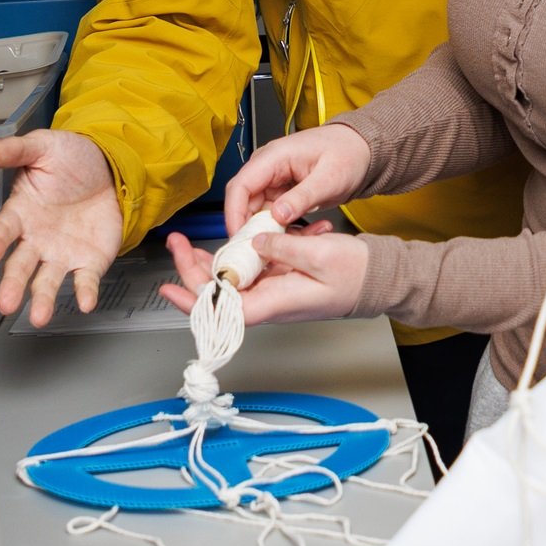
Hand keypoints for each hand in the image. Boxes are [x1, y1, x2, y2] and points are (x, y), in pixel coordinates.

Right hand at [0, 129, 124, 327]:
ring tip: (39, 318)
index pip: (3, 230)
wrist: (110, 166)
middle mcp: (36, 239)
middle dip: (12, 284)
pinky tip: (86, 303)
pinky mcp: (88, 260)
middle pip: (20, 265)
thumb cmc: (70, 158)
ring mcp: (61, 253)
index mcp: (21, 212)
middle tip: (6, 304)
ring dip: (43, 299)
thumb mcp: (43, 147)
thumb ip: (15, 151)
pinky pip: (85, 280)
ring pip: (47, 280)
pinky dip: (85, 292)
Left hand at [156, 229, 370, 324]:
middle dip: (192, 269)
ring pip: (230, 279)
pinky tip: (240, 234)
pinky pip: (249, 268)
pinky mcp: (278, 278)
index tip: (170, 287)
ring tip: (190, 241)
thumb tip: (254, 242)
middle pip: (218, 293)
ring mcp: (272, 289)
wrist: (376, 277)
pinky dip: (240, 251)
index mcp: (273, 302)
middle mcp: (267, 300)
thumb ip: (283, 248)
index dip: (193, 301)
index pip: (222, 311)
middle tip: (178, 242)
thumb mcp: (319, 255)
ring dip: (210, 259)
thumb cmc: (354, 275)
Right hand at [223, 122, 371, 233]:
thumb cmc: (348, 154)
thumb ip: (303, 197)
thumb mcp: (329, 178)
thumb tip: (278, 215)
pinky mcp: (281, 191)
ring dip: (266, 229)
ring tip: (283, 243)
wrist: (362, 150)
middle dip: (248, 227)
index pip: (240, 186)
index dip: (234, 213)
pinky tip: (293, 235)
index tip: (240, 237)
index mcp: (274, 156)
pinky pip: (271, 213)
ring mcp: (273, 179)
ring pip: (257, 211)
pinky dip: (279, 227)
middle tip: (258, 250)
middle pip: (243, 201)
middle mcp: (268, 167)